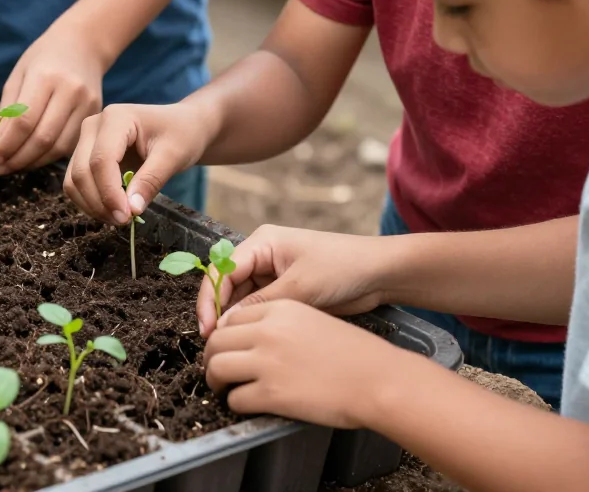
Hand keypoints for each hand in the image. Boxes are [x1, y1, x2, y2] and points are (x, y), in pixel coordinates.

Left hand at [0, 24, 104, 173]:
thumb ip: (8, 109)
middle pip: (42, 137)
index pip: (25, 121)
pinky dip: (49, 156)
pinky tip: (34, 158)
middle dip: (18, 158)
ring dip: (33, 162)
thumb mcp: (19, 75)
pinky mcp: (95, 115)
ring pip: (58, 146)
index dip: (7, 144)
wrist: (84, 44)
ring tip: (14, 166)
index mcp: (46, 76)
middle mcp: (70, 91)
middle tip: (1, 168)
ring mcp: (87, 104)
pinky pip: (70, 144)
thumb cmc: (44, 57)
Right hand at [64, 102, 210, 225]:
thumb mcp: (173, 156)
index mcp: (115, 118)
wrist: (182, 125)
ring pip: (74, 180)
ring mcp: (86, 139)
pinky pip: (77, 183)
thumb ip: (151, 181)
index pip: (101, 160)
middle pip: (82, 171)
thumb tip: (131, 210)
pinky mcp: (85, 155)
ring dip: (92, 205)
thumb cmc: (181, 135)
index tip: (127, 216)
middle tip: (124, 221)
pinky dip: (90, 202)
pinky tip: (112, 210)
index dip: (109, 192)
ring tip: (119, 218)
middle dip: (100, 202)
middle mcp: (93, 125)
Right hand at [198, 225, 391, 337]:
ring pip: (239, 298)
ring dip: (234, 319)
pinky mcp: (283, 290)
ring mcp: (272, 274)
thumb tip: (226, 325)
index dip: (211, 299)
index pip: (222, 270)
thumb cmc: (343, 268)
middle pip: (226, 284)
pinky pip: (257, 306)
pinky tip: (247, 340)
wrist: (381, 274)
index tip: (208, 328)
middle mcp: (262, 255)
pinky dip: (251, 322)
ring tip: (229, 346)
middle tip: (214, 343)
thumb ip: (260, 305)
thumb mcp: (300, 287)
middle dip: (219, 312)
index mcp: (262, 243)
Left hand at [205, 300, 406, 428]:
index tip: (225, 347)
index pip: (232, 316)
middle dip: (211, 357)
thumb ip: (279, 324)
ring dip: (216, 380)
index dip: (224, 334)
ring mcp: (268, 362)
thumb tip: (249, 339)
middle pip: (217, 341)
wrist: (379, 380)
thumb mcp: (313, 320)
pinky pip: (235, 397)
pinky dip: (235, 403)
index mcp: (280, 309)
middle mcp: (268, 331)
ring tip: (224, 388)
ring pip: (217, 367)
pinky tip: (246, 404)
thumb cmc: (354, 353)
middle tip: (217, 370)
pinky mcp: (272, 394)